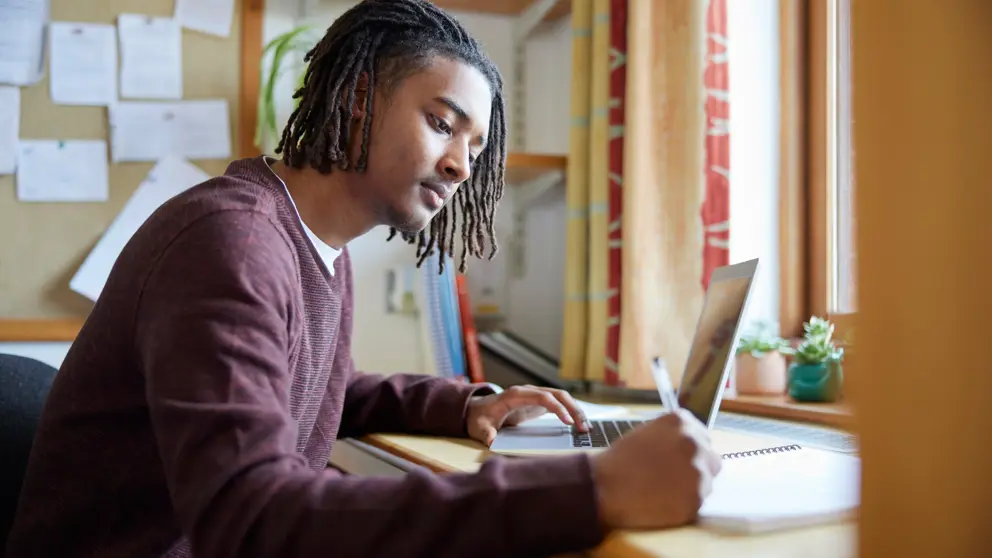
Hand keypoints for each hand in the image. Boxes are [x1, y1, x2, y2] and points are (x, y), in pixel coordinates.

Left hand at [466, 385, 589, 445]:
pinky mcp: (538, 403)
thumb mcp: (480, 427)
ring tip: (586, 429)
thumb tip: (491, 440)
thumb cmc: (480, 418)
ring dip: (575, 411)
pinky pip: (559, 404)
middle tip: (584, 428)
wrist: (478, 410)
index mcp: (516, 394)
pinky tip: (578, 425)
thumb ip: (486, 433)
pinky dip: (570, 412)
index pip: (543, 397)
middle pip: (557, 394)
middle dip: (573, 409)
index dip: (557, 408)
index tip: (568, 422)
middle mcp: (529, 391)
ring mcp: (535, 395)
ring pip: (562, 398)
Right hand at [591, 409, 721, 530]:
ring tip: (664, 491)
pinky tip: (663, 502)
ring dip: (691, 487)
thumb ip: (672, 435)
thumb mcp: (647, 433)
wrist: (604, 486)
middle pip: (711, 459)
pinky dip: (683, 505)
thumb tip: (686, 446)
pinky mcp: (696, 499)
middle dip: (697, 467)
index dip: (690, 450)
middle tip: (673, 477)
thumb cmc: (620, 459)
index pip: (704, 436)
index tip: (677, 459)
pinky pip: (697, 503)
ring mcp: (698, 472)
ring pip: (706, 482)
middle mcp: (695, 443)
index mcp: (682, 422)